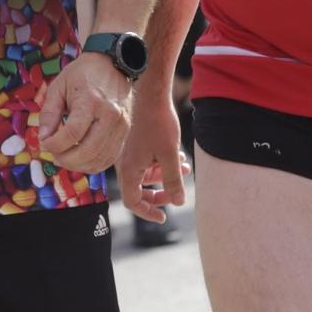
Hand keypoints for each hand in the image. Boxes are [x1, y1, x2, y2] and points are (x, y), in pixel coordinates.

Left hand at [38, 53, 135, 175]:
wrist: (113, 63)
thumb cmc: (83, 74)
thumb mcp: (59, 86)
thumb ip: (49, 113)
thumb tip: (43, 138)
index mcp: (91, 101)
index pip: (71, 134)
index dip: (54, 144)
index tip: (44, 143)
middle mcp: (110, 116)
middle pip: (87, 151)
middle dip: (65, 159)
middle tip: (52, 154)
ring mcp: (121, 126)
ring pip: (99, 159)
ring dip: (78, 165)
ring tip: (64, 158)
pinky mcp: (126, 132)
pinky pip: (110, 158)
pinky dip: (93, 165)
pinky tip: (80, 160)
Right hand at [115, 91, 190, 222]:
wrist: (152, 94)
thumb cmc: (159, 123)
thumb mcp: (170, 155)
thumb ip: (173, 181)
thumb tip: (178, 203)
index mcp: (129, 169)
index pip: (133, 202)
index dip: (147, 212)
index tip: (163, 217)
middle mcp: (125, 163)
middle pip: (139, 190)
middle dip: (161, 193)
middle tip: (177, 195)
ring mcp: (130, 153)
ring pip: (147, 175)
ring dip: (166, 175)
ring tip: (186, 168)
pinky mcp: (137, 144)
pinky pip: (148, 162)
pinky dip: (162, 163)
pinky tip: (180, 157)